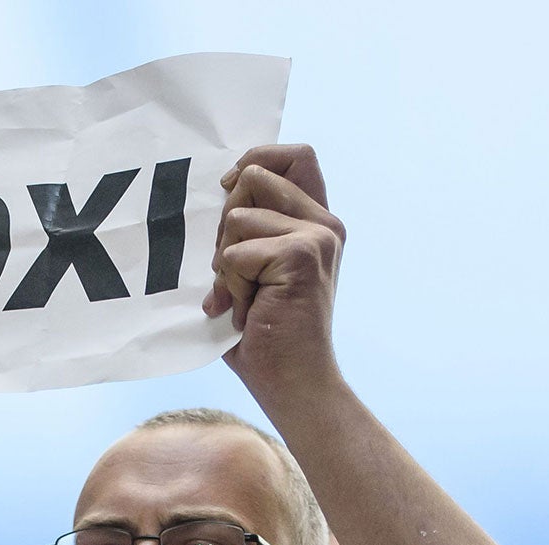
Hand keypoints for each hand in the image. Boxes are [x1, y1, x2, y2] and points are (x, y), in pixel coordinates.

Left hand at [203, 144, 346, 405]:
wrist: (293, 383)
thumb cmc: (265, 335)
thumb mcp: (253, 272)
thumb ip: (249, 231)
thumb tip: (224, 190)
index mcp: (317, 222)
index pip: (295, 156)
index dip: (255, 161)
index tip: (229, 190)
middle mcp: (324, 223)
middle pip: (253, 179)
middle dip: (224, 226)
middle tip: (235, 275)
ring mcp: (316, 236)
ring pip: (235, 219)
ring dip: (225, 266)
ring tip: (245, 300)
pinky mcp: (301, 254)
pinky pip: (235, 253)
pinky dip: (229, 287)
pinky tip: (246, 313)